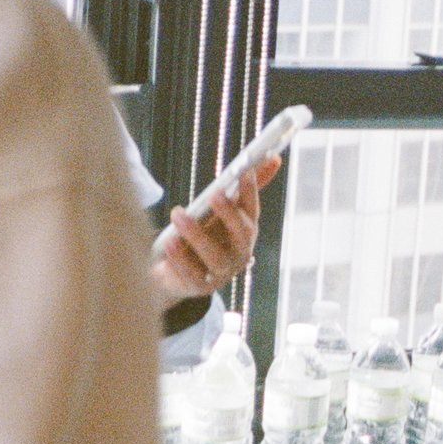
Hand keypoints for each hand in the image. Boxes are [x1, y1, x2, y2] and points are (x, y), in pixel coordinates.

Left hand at [151, 155, 278, 314]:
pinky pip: (191, 273)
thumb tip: (273, 157)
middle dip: (229, 213)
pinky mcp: (200, 286)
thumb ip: (242, 190)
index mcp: (245, 232)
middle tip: (214, 193)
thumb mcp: (218, 213)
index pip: (252, 209)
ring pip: (214, 254)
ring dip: (196, 234)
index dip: (250, 190)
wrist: (177, 277)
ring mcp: (222, 272)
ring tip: (178, 213)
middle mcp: (240, 252)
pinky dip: (179, 258)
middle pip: (241, 232)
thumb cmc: (203, 238)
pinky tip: (169, 242)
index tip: (243, 169)